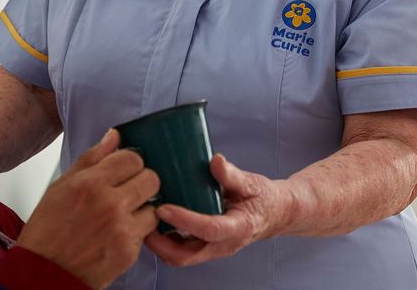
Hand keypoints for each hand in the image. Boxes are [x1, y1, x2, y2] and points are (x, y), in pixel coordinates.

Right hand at [17, 130, 159, 289]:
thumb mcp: (61, 186)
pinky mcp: (129, 252)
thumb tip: (113, 136)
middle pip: (151, 178)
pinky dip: (137, 231)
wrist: (43, 273)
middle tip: (129, 190)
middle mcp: (109, 203)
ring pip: (154, 206)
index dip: (129, 162)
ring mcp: (122, 229)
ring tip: (124, 214)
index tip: (124, 170)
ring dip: (142, 208)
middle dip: (142, 182)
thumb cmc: (48, 230)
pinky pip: (147, 232)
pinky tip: (119, 232)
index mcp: (90, 183)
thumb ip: (91, 158)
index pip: (132, 158)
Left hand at [144, 153, 289, 266]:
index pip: (208, 229)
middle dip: (160, 243)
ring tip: (142, 218)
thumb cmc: (263, 197)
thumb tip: (215, 160)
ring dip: (159, 243)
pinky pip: (181, 250)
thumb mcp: (251, 183)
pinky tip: (154, 219)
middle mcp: (223, 245)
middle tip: (142, 219)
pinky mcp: (205, 246)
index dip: (184, 220)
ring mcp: (213, 249)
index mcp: (238, 227)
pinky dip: (165, 239)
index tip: (163, 207)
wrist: (275, 214)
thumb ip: (232, 174)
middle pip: (186, 256)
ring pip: (180, 257)